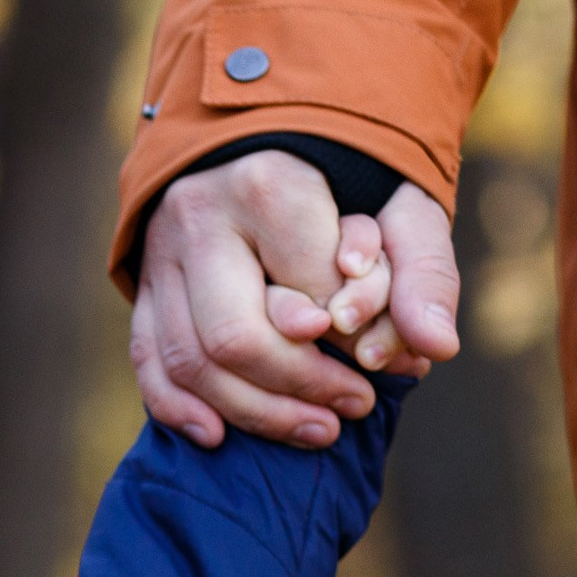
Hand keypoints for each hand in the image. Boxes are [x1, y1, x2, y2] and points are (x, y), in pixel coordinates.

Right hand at [132, 152, 459, 448]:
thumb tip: (434, 348)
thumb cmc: (344, 181)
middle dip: (302, 386)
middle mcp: (199, 219)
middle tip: (356, 406)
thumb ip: (425, 272)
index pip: (309, 293)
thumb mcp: (402, 206)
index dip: (352, 338)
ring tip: (317, 429)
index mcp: (267, 185)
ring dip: (255, 412)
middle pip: (236, 336)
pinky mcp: (142, 287)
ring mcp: (160, 256)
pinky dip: (179, 408)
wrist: (260, 140)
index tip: (386, 360)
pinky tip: (219, 436)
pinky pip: (148, 362)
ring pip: (189, 360)